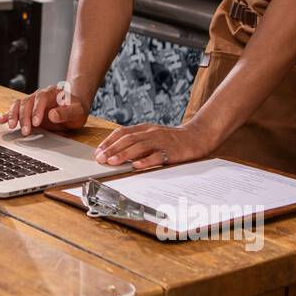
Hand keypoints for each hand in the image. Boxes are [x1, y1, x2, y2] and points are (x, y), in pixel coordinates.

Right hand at [0, 83, 88, 135]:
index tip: (36, 122)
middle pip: (27, 102)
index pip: (41, 98)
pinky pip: (15, 110)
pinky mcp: (28, 110)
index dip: (37, 110)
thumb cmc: (76, 109)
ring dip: (14, 115)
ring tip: (12, 126)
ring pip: (19, 105)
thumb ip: (66, 112)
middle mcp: (39, 95)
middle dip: (24, 117)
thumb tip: (52, 115)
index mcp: (52, 92)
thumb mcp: (77, 111)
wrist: (74, 108)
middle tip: (26, 131)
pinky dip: (8, 115)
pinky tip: (1, 120)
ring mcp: (32, 102)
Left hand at [94, 121, 216, 169]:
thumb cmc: (172, 139)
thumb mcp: (153, 135)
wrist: (197, 136)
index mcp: (145, 128)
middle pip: (128, 139)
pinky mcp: (171, 151)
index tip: (98, 151)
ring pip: (139, 146)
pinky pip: (157, 156)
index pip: (122, 132)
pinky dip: (146, 161)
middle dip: (112, 149)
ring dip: (124, 154)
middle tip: (100, 158)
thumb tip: (117, 153)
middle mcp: (151, 133)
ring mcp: (161, 141)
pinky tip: (136, 166)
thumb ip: (138, 142)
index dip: (109, 141)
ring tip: (112, 162)